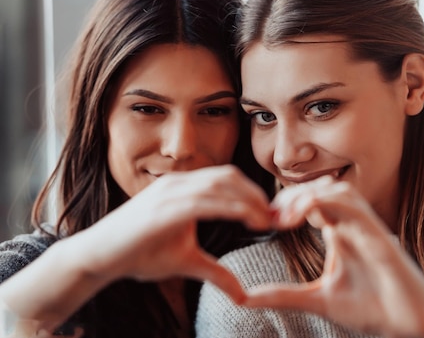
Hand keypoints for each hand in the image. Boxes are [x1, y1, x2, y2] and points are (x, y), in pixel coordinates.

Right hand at [77, 165, 270, 302]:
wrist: (99, 256)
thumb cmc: (139, 254)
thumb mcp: (187, 262)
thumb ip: (216, 272)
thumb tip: (242, 295)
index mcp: (184, 188)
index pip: (226, 179)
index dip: (253, 193)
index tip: (272, 214)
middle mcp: (178, 183)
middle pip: (228, 177)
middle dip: (256, 195)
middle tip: (276, 217)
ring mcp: (170, 192)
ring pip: (220, 185)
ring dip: (249, 200)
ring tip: (267, 220)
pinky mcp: (163, 206)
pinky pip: (204, 200)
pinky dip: (232, 207)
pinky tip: (249, 220)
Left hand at [242, 176, 423, 337]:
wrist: (409, 325)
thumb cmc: (371, 308)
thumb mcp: (318, 299)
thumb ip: (283, 295)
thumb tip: (244, 297)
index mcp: (340, 232)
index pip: (311, 202)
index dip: (285, 205)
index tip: (263, 221)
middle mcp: (353, 224)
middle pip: (321, 189)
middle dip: (292, 196)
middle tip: (270, 216)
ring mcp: (368, 227)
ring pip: (338, 189)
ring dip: (309, 195)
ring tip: (285, 216)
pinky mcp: (379, 236)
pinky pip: (354, 206)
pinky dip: (328, 202)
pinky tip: (304, 216)